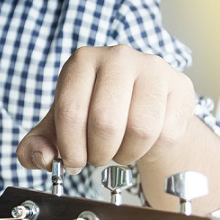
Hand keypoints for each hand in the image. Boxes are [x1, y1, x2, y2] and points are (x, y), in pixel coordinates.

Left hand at [17, 45, 195, 173]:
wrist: (142, 108)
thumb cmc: (96, 115)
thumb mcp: (61, 129)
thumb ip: (38, 145)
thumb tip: (39, 157)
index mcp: (82, 61)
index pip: (71, 110)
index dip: (71, 147)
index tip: (74, 161)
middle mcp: (118, 57)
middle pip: (105, 122)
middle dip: (99, 153)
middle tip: (98, 157)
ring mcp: (153, 69)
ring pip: (140, 130)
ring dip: (126, 154)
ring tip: (120, 150)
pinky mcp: (180, 87)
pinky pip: (166, 134)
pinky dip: (151, 151)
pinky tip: (143, 144)